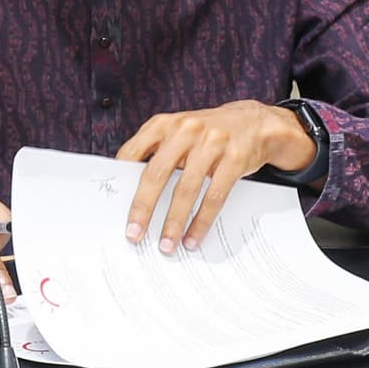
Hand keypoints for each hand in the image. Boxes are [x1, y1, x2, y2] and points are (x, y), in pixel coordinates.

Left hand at [114, 102, 316, 250]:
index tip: (113, 206)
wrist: (255, 123)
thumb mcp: (178, 132)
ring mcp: (211, 143)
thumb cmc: (207, 134)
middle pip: (157, 174)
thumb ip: (155, 153)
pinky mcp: (234, 158)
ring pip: (186, 190)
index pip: (133, 153)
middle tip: (134, 234)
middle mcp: (185, 130)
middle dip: (143, 208)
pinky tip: (192, 237)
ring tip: (166, 244)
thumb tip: (130, 191)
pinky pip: (214, 196)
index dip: (121, 180)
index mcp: (164, 124)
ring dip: (173, 222)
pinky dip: (201, 221)